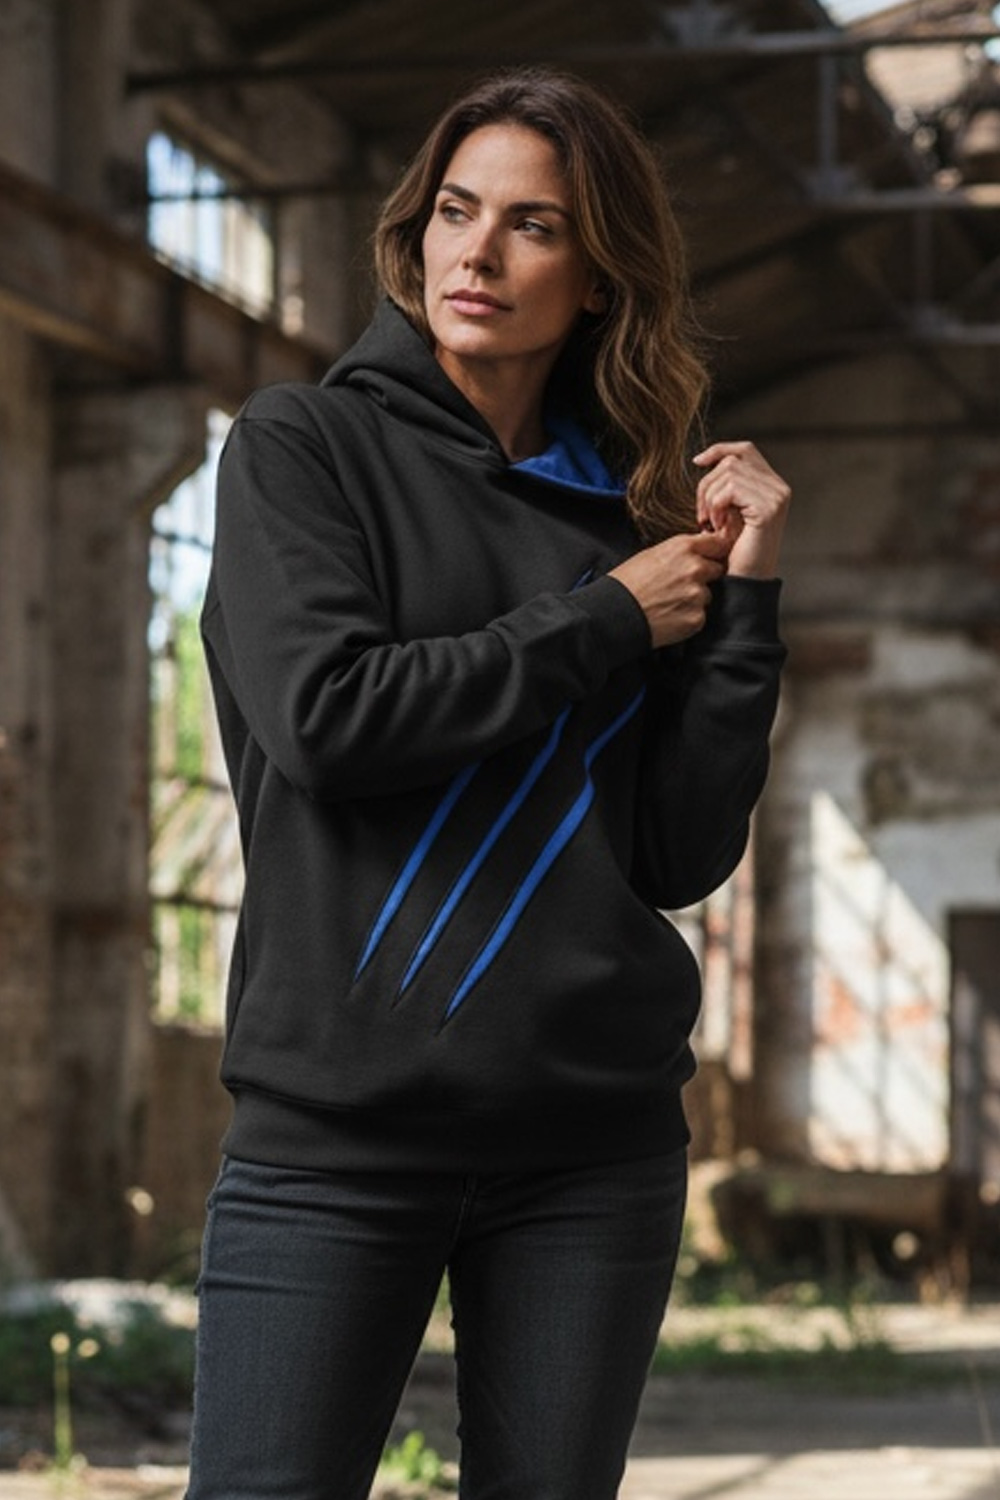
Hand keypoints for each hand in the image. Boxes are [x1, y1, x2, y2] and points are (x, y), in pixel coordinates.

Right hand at [608, 531, 730, 648]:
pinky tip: (669, 615)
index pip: (719, 543)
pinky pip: (700, 615)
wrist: (613, 614)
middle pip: (718, 569)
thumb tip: (700, 549)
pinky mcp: (696, 618)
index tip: (711, 557)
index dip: (714, 552)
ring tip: (669, 602)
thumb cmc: (626, 583)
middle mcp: (695, 568)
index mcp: (684, 547)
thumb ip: (681, 551)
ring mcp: (697, 595)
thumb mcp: (651, 554)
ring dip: (695, 599)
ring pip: (707, 594)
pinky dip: (688, 617)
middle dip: (705, 576)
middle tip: (680, 585)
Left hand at [693, 441, 789, 578]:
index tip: (697, 462)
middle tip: (702, 515)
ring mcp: (776, 496)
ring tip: (712, 524)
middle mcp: (779, 487)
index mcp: (772, 486)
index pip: (745, 451)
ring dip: (710, 498)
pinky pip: (730, 490)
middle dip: (707, 484)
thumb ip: (727, 486)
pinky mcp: (768, 508)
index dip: (719, 450)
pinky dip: (716, 506)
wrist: (745, 583)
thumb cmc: (733, 553)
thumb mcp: (728, 512)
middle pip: (731, 461)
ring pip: (728, 473)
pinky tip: (718, 526)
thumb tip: (703, 459)